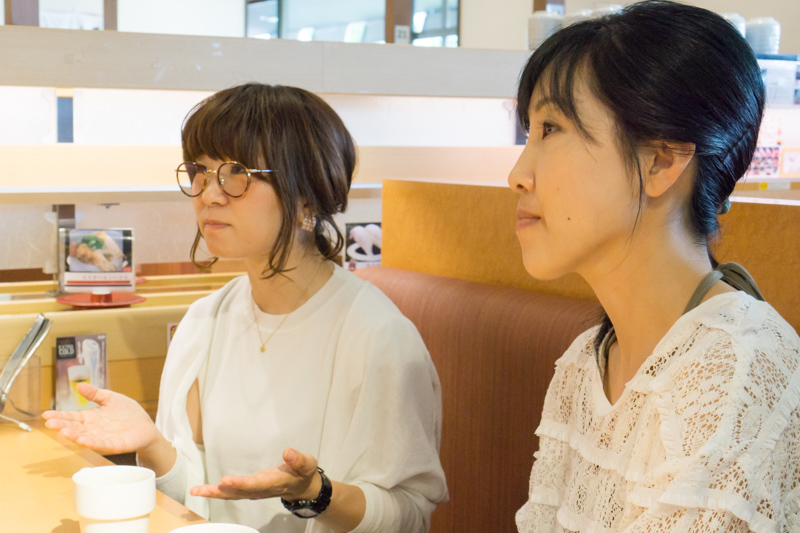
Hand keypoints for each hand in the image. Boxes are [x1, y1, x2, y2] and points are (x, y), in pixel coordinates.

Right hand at [42, 383, 159, 454]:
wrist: (145, 427)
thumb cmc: (128, 413)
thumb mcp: (111, 398)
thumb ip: (96, 394)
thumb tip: (79, 385)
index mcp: (91, 418)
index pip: (72, 417)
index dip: (60, 416)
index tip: (46, 414)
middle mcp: (94, 429)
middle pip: (75, 427)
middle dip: (62, 425)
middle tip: (50, 423)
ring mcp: (103, 438)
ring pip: (85, 437)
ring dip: (74, 435)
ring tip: (63, 431)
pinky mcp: (114, 445)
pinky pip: (101, 444)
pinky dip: (92, 442)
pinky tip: (82, 439)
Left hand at [190, 448, 321, 501]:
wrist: (303, 488)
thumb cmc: (304, 473)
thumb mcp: (307, 464)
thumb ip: (299, 460)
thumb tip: (288, 452)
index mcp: (275, 482)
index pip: (256, 484)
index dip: (241, 483)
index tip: (226, 480)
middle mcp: (262, 489)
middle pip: (238, 492)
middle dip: (220, 491)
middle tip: (202, 490)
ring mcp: (255, 490)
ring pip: (232, 494)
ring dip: (214, 493)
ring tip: (196, 491)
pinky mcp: (250, 488)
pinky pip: (232, 492)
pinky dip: (218, 491)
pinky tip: (204, 490)